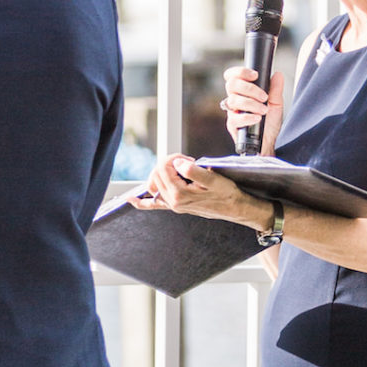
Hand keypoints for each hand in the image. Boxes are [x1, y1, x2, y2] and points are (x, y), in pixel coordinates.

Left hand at [141, 154, 267, 227]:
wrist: (235, 208)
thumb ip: (192, 171)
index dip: (173, 158)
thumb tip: (176, 163)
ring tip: (180, 169)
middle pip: (157, 174)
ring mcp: (173, 205)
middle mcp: (173, 202)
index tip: (188, 159)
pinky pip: (154, 205)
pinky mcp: (176, 206)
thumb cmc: (226, 193)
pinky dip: (142, 203)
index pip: (164, 167)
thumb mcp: (213, 179)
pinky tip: (131, 199)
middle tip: (186, 162)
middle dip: (168, 163)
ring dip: (162, 172)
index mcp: (180, 194)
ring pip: (155, 184)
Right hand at [223, 63, 283, 151]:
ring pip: (234, 100)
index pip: (232, 76)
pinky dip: (247, 117)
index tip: (255, 75)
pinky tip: (257, 118)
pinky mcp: (232, 125)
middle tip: (263, 97)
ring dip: (251, 104)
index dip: (240, 72)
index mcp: (242, 92)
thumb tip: (277, 74)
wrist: (270, 143)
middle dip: (249, 88)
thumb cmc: (270, 123)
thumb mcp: (276, 104)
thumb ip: (276, 90)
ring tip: (264, 110)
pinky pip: (235, 118)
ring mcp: (232, 112)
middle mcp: (235, 100)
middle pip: (231, 84)